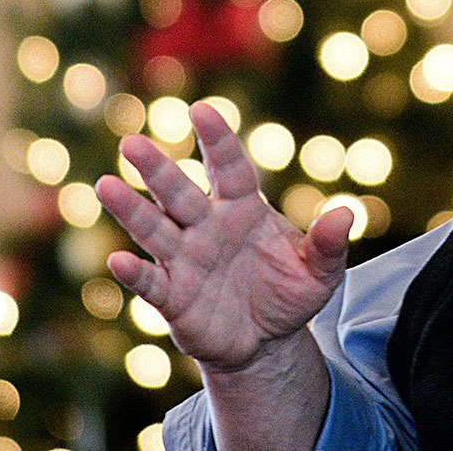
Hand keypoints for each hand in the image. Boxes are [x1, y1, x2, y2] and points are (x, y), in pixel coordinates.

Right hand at [95, 102, 353, 372]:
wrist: (266, 342)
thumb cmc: (287, 294)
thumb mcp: (319, 273)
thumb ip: (329, 244)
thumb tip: (346, 213)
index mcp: (242, 207)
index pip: (230, 167)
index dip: (217, 140)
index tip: (202, 110)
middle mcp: (206, 226)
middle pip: (179, 192)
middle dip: (157, 169)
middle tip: (132, 143)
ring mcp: (185, 259)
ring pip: (155, 229)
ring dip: (132, 210)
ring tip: (107, 185)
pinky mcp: (173, 298)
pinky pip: (151, 282)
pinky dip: (136, 273)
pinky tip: (118, 260)